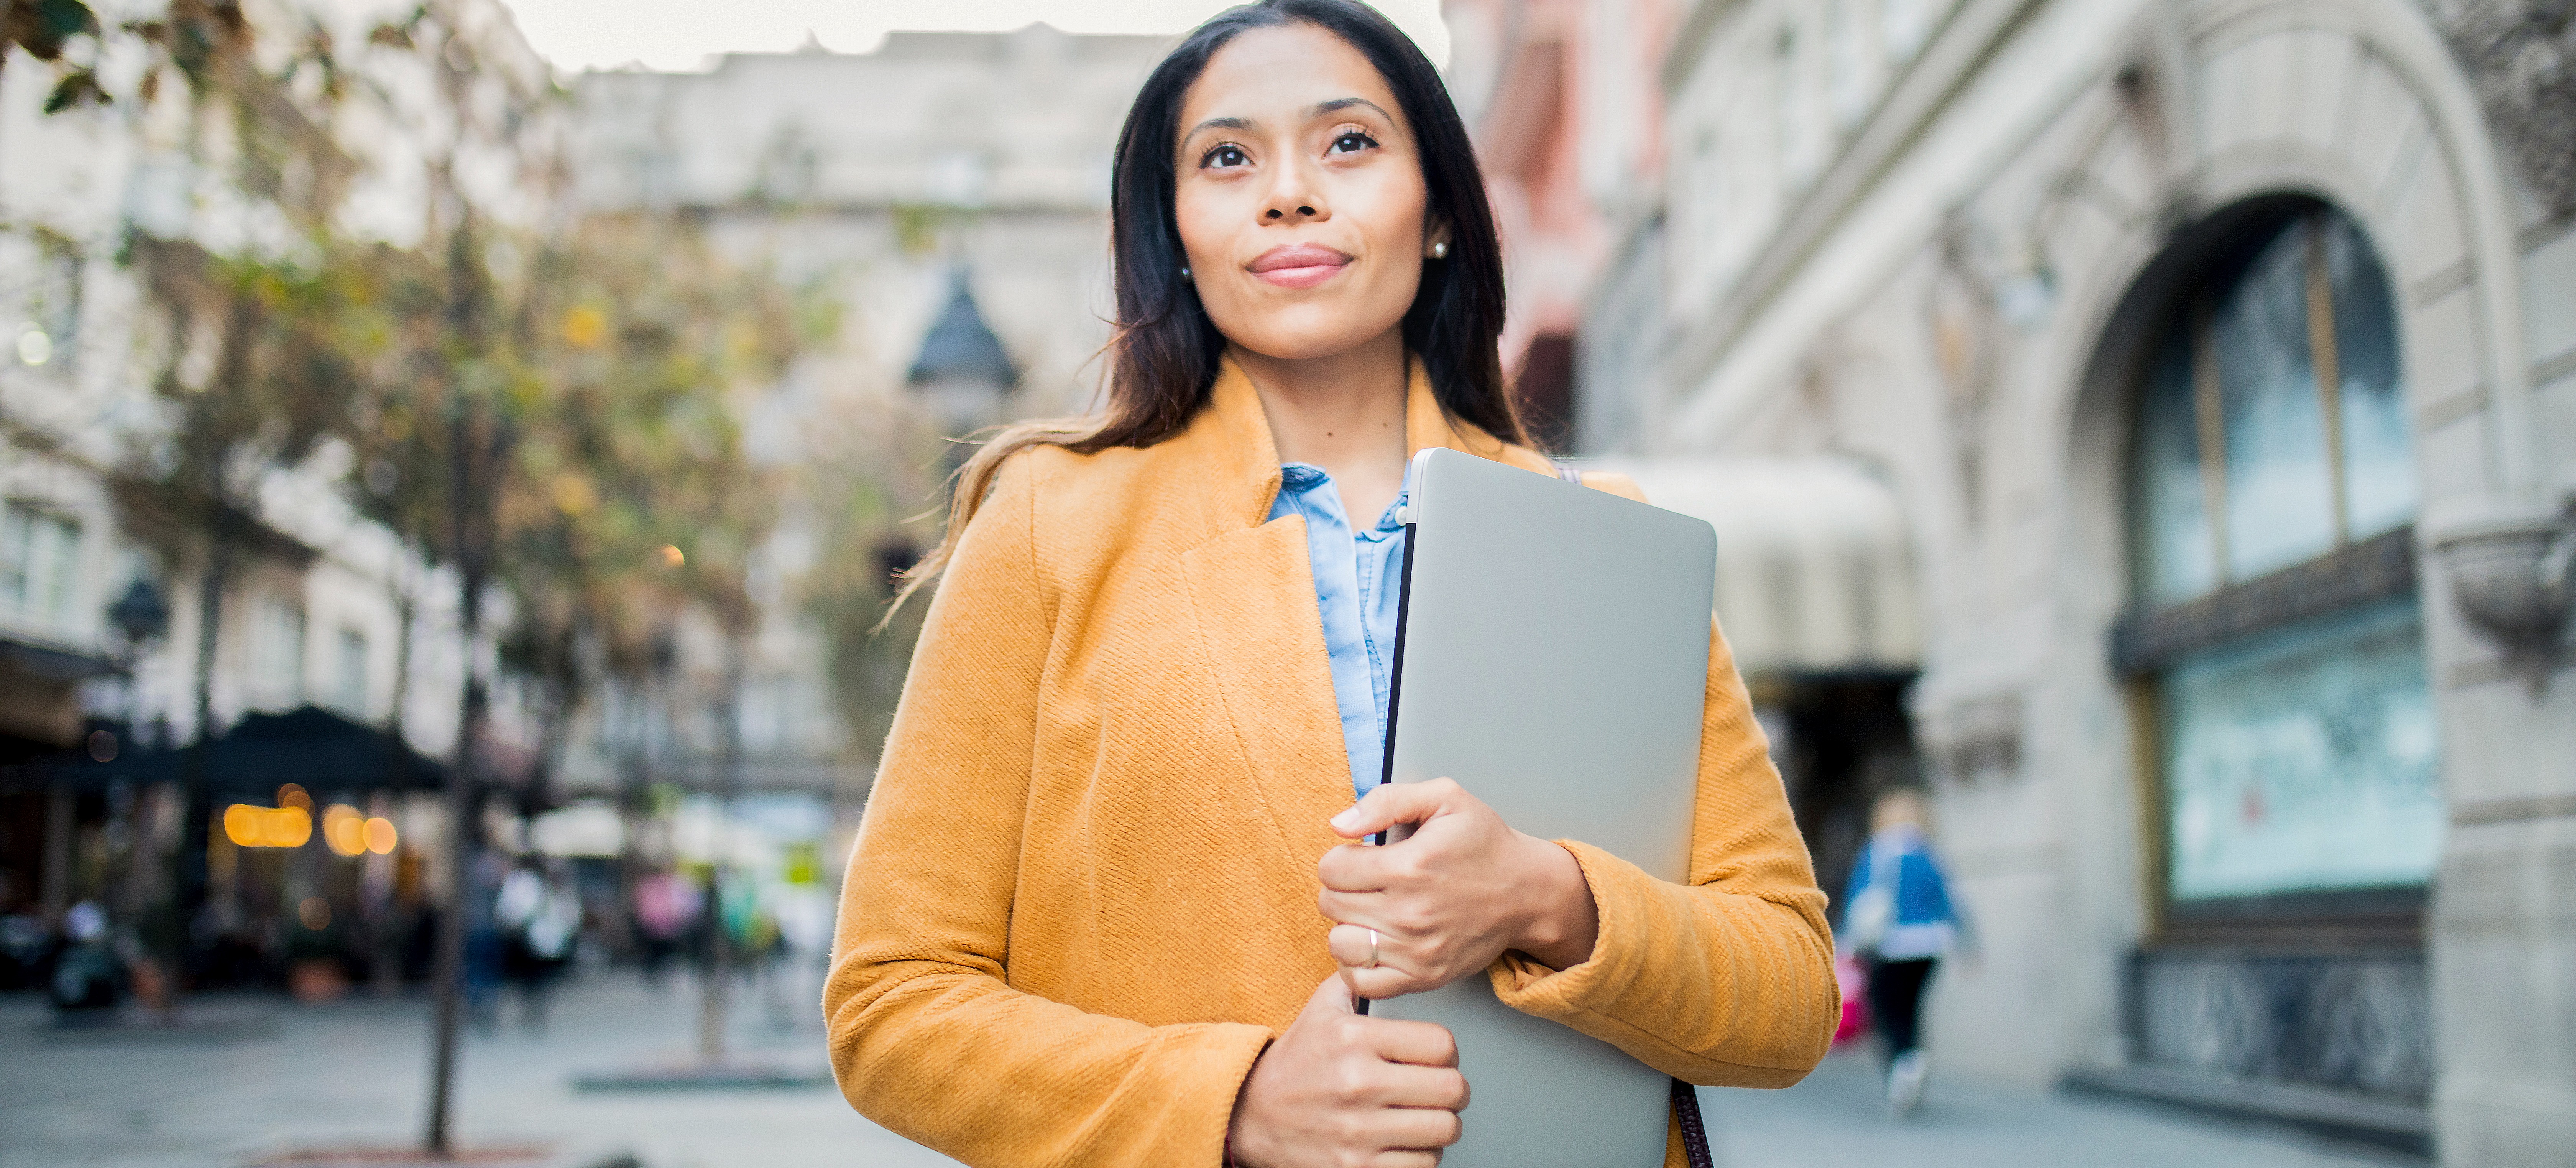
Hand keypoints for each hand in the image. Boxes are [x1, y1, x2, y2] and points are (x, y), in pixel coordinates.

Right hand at [1227, 976, 1468, 1167]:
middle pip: (1451, 1089)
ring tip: (1425, 1117)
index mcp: (1353, 1039)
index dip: (1448, 1052)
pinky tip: (1406, 1142)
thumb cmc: (1294, 1065)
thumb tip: (1389, 958)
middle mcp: (1357, 1084)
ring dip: (1441, 1125)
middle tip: (1442, 1090)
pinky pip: (1422, 1165)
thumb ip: (1358, 980)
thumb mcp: (1320, 1010)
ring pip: (1443, 1130)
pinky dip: (1422, 1156)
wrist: (1251, 1118)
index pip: (1441, 1044)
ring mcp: (1358, 1131)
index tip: (1439, 1058)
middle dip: (1453, 1090)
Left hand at [1318, 778, 1598, 1000]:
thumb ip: (1387, 801)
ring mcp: (1415, 951)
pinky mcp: (1423, 977)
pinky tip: (1373, 943)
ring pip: (1340, 943)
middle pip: (1331, 903)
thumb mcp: (1445, 798)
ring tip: (1371, 911)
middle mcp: (1409, 913)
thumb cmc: (1485, 844)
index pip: (1331, 868)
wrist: (1527, 893)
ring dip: (1348, 925)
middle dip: (1343, 888)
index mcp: (1409, 867)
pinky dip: (1357, 964)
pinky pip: (1361, 981)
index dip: (1341, 857)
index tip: (1363, 857)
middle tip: (1369, 882)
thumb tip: (1339, 824)